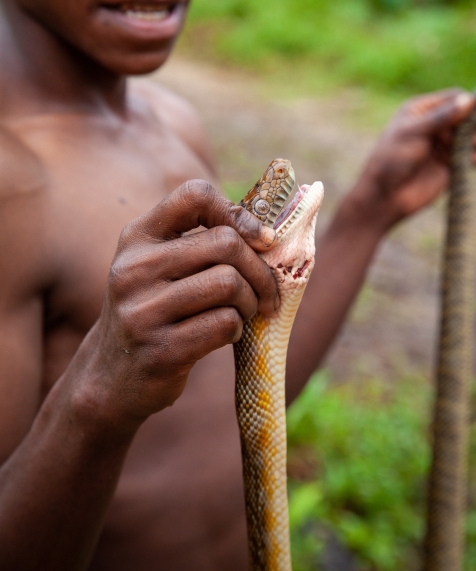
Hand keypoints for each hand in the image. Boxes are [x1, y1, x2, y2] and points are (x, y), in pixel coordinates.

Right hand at [72, 180, 278, 429]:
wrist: (112, 375)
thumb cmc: (154, 309)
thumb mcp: (159, 266)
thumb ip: (200, 242)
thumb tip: (268, 234)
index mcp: (137, 237)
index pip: (194, 195)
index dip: (237, 212)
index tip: (259, 239)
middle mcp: (134, 269)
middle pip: (225, 243)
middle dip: (258, 269)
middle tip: (265, 290)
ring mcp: (143, 311)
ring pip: (229, 283)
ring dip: (250, 301)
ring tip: (243, 312)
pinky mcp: (160, 350)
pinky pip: (224, 323)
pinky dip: (237, 329)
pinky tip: (225, 334)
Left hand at [352, 89, 475, 228]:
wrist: (384, 196)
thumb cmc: (390, 160)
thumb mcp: (413, 133)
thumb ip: (441, 117)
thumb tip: (469, 99)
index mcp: (421, 110)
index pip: (454, 98)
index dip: (469, 103)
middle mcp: (435, 124)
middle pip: (468, 115)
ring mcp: (443, 144)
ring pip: (473, 135)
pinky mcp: (450, 164)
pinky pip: (471, 155)